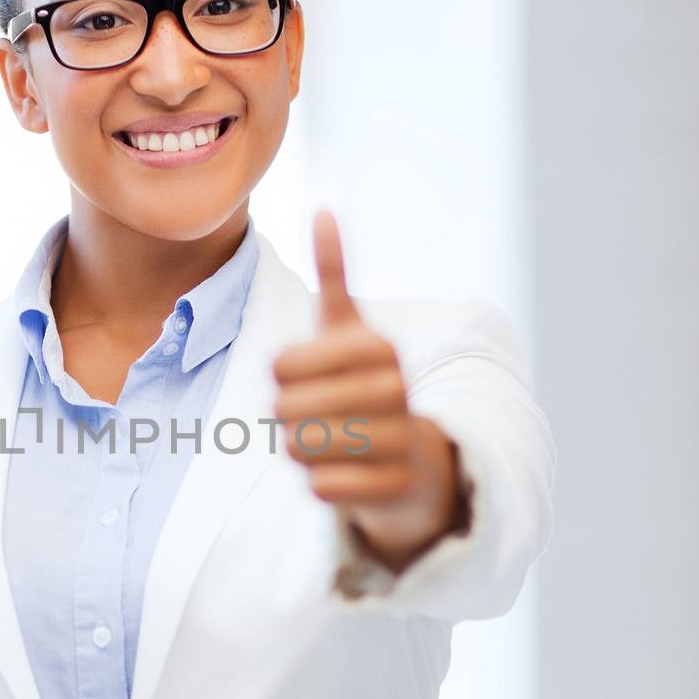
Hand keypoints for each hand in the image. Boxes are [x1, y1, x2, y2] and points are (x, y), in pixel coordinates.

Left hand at [271, 208, 469, 574]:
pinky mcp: (394, 489)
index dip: (281, 378)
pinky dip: (321, 484)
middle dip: (288, 418)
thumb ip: (335, 273)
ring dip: (302, 451)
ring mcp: (398, 440)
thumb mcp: (350, 330)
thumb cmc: (367, 388)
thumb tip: (323, 209)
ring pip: (299, 449)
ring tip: (330, 444)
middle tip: (317, 417)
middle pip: (285, 409)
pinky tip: (346, 473)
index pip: (280, 365)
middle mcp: (394, 391)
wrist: (417, 463)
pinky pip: (321, 487)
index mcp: (377, 347)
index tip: (308, 378)